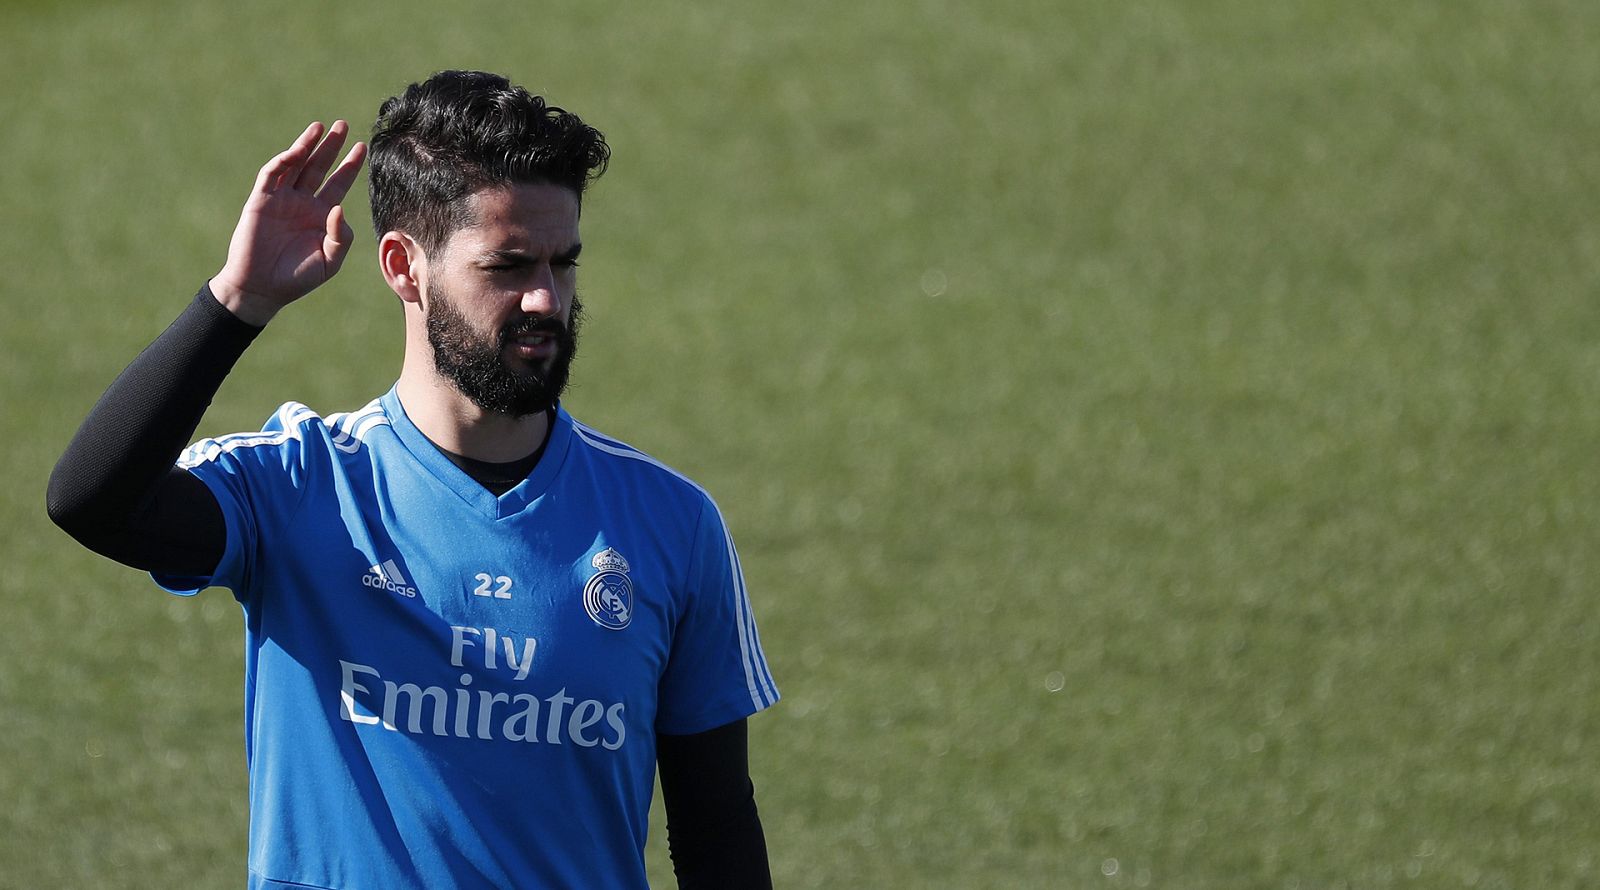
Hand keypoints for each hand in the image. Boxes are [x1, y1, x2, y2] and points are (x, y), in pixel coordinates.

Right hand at [210, 121, 367, 325]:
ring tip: (319, 127)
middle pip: (319, 167)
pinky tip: (296, 152)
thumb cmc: (298, 278)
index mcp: (321, 215)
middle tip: (343, 125)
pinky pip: (272, 176)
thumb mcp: (329, 261)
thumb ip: (340, 237)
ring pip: (295, 165)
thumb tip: (339, 207)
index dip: (350, 166)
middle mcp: (302, 203)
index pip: (339, 183)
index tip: (363, 147)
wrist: (262, 289)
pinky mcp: (260, 201)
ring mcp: (281, 200)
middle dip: (331, 146)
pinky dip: (282, 163)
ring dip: (306, 145)